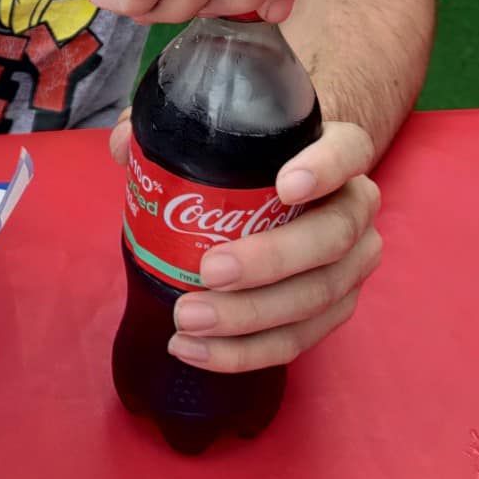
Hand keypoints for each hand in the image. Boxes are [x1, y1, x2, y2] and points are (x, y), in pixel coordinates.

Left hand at [109, 113, 381, 370]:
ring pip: (316, 298)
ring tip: (187, 319)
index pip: (349, 151)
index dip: (325, 168)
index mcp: (339, 152)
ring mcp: (351, 265)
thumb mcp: (222, 129)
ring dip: (250, 317)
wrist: (291, 191)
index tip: (286, 185)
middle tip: (210, 271)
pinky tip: (198, 350)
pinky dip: (247, 351)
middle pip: (331, 238)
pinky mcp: (334, 310)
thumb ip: (173, 126)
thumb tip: (123, 146)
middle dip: (270, 260)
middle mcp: (356, 209)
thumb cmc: (255, 157)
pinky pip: (298, 339)